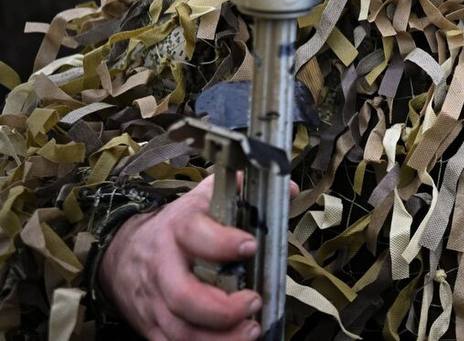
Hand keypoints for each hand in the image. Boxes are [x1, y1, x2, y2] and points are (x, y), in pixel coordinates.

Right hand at [98, 174, 263, 340]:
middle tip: (255, 302)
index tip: (251, 246)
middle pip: (184, 296)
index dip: (223, 243)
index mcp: (178, 229)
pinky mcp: (151, 326)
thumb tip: (288, 190)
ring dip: (219, 338)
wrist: (122, 251)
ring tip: (252, 331)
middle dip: (223, 308)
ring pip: (180, 330)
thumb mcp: (204, 198)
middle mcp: (163, 267)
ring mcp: (154, 301)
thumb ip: (244, 190)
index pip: (196, 235)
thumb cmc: (176, 226)